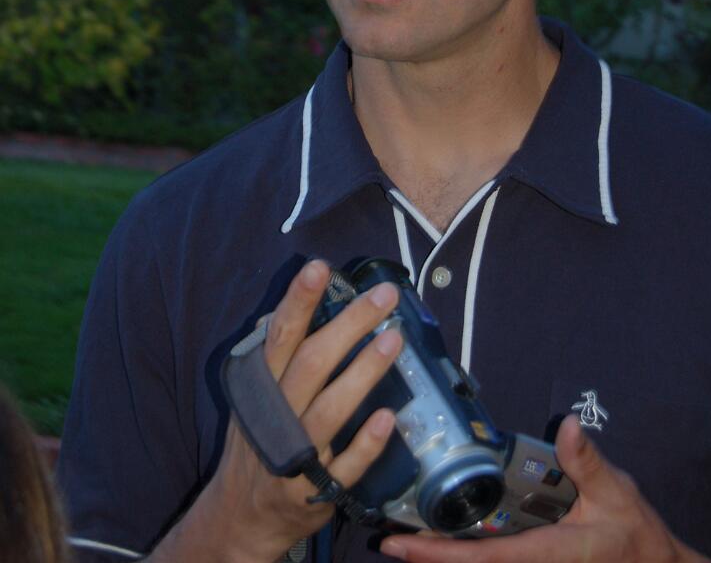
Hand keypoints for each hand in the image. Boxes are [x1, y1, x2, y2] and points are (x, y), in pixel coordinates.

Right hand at [148, 259, 401, 562]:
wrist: (241, 516)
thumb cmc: (256, 442)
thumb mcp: (253, 396)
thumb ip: (271, 356)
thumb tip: (285, 310)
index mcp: (262, 386)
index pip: (281, 335)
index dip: (299, 301)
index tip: (320, 267)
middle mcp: (277, 415)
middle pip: (312, 362)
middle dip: (349, 324)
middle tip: (385, 295)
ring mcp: (296, 454)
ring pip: (330, 408)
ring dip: (363, 372)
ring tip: (394, 340)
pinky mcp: (317, 490)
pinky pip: (345, 466)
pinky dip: (364, 443)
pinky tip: (387, 418)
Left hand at [380, 415, 710, 562]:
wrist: (651, 561)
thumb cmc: (633, 532)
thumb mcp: (615, 493)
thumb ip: (588, 462)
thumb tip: (566, 426)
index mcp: (544, 551)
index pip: (482, 556)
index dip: (439, 553)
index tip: (403, 545)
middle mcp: (529, 561)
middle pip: (468, 562)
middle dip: (426, 553)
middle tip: (385, 537)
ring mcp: (529, 560)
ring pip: (476, 560)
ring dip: (439, 549)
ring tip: (400, 530)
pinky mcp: (532, 554)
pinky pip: (490, 553)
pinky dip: (461, 544)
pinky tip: (440, 527)